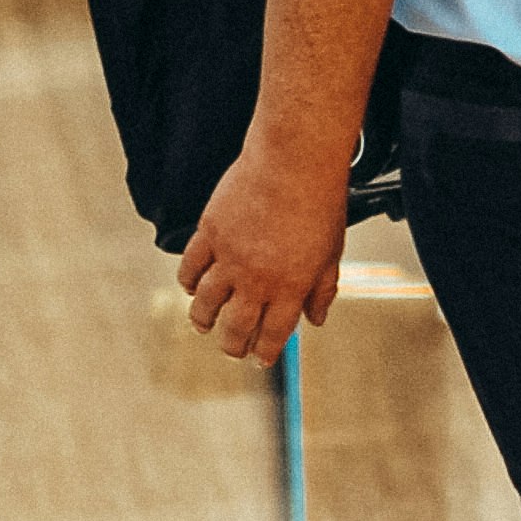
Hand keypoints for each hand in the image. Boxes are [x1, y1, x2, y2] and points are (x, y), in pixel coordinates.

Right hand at [176, 131, 348, 365]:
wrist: (294, 161)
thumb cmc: (320, 202)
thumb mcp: (333, 252)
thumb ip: (323, 290)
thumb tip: (317, 320)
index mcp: (291, 287)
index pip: (272, 334)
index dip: (264, 352)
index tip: (259, 359)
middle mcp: (257, 280)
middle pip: (236, 326)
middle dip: (232, 345)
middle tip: (231, 349)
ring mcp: (229, 258)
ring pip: (206, 303)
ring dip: (202, 319)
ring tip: (203, 325)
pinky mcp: (210, 234)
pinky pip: (190, 267)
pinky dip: (188, 281)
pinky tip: (191, 287)